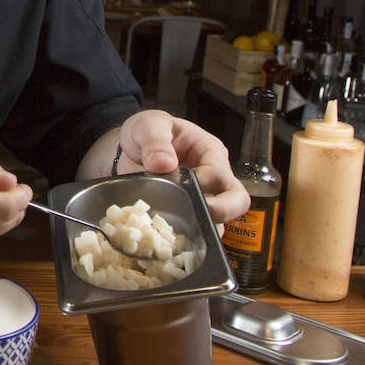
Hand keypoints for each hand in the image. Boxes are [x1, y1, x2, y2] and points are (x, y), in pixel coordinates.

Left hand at [86, 110, 248, 222]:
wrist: (128, 150)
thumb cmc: (145, 132)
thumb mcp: (148, 124)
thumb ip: (155, 139)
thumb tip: (164, 163)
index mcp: (209, 152)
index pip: (220, 173)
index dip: (204, 184)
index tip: (178, 187)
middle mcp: (213, 178)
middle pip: (237, 201)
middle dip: (222, 212)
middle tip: (195, 217)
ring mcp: (203, 198)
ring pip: (218, 222)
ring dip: (201, 230)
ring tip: (174, 231)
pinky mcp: (187, 215)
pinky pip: (196, 232)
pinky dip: (184, 238)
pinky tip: (164, 239)